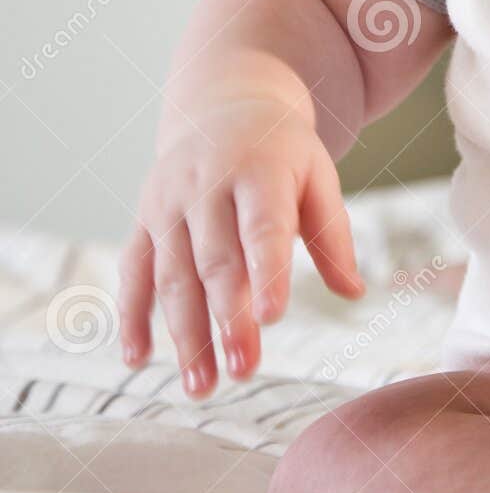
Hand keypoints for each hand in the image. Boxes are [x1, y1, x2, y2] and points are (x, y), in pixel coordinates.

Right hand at [118, 97, 364, 396]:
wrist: (224, 105)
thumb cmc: (282, 153)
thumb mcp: (317, 176)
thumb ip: (334, 235)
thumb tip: (355, 292)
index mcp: (258, 171)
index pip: (262, 227)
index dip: (265, 272)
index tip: (271, 318)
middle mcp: (206, 186)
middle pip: (215, 260)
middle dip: (227, 319)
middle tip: (244, 370)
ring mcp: (169, 203)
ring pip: (172, 275)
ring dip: (184, 334)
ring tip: (202, 387)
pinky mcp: (144, 219)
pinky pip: (134, 270)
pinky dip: (132, 315)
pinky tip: (139, 359)